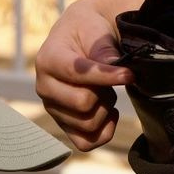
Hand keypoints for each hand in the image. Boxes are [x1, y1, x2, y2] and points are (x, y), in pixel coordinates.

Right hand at [34, 0, 133, 150]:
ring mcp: (52, 108)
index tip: (129, 73)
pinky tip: (109, 113)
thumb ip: (102, 48)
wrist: (80, 37)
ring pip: (88, 123)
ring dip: (106, 108)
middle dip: (105, 91)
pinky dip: (104, 132)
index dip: (106, 75)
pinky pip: (85, 143)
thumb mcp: (95, 30)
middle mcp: (44, 87)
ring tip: (106, 90)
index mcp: (48, 59)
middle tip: (112, 78)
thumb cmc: (88, 31)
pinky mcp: (64, 124)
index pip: (77, 73)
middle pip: (83, 103)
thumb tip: (113, 65)